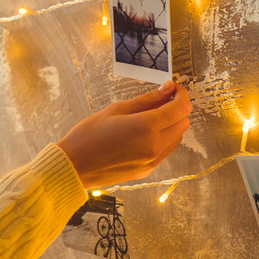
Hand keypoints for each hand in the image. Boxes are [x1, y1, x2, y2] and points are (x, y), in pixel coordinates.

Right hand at [56, 81, 191, 188]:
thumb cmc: (89, 135)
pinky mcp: (148, 169)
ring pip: (177, 137)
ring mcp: (152, 160)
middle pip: (183, 122)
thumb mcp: (117, 109)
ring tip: (153, 115)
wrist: (75, 165)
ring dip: (172, 124)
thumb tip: (166, 89)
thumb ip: (146, 100)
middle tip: (163, 99)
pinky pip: (166, 150)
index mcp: (146, 127)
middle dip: (178, 108)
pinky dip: (164, 137)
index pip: (180, 108)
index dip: (181, 94)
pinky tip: (147, 131)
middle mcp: (154, 146)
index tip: (174, 88)